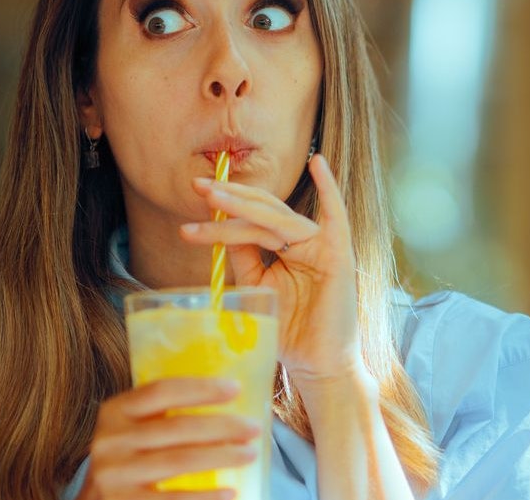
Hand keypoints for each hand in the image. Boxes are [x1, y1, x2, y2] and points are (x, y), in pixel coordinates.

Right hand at [76, 377, 260, 499]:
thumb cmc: (128, 459)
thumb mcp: (133, 430)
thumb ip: (162, 414)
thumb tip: (227, 399)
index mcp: (114, 412)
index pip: (162, 391)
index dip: (200, 389)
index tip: (236, 389)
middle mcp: (110, 441)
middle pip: (178, 427)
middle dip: (222, 426)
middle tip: (254, 428)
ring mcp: (115, 475)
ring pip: (179, 461)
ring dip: (221, 457)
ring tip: (250, 454)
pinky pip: (174, 499)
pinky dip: (206, 496)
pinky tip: (230, 491)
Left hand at [182, 154, 363, 388]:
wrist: (316, 366)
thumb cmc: (289, 331)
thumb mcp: (257, 288)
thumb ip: (244, 258)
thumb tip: (220, 229)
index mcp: (286, 248)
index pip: (251, 221)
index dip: (223, 211)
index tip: (191, 206)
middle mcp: (304, 241)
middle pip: (262, 212)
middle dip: (228, 199)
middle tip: (197, 187)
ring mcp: (322, 246)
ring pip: (277, 219)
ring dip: (243, 206)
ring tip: (213, 197)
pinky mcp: (338, 255)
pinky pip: (336, 216)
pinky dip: (329, 189)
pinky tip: (318, 163)